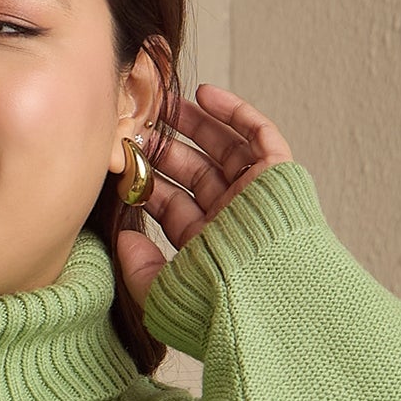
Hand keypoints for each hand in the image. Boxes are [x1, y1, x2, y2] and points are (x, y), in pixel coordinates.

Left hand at [114, 83, 294, 310]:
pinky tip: (204, 94)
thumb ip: (138, 269)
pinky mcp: (279, 176)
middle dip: (166, 149)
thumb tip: (122, 238)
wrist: (265, 301)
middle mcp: (231, 219)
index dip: (147, 182)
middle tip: (138, 126)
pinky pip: (258, 135)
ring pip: (223, 149)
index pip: (172, 207)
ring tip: (166, 102)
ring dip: (195, 124)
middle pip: (194, 174)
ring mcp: (255, 196)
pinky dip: (234, 112)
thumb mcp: (162, 295)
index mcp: (206, 246)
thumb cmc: (217, 307)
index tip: (121, 160)